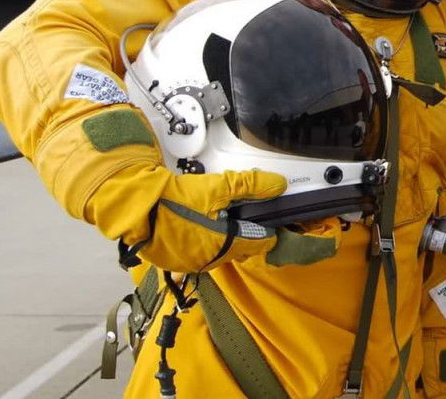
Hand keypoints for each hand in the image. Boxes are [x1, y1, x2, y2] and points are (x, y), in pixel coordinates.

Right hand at [86, 163, 334, 271]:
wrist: (130, 207)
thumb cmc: (169, 200)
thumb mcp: (216, 187)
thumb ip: (249, 186)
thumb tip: (278, 185)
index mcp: (228, 243)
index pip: (270, 244)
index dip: (293, 239)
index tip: (314, 238)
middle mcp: (214, 257)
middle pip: (251, 248)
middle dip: (267, 236)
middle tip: (285, 225)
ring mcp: (196, 259)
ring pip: (230, 248)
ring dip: (242, 236)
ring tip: (253, 221)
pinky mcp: (180, 256)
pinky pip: (209, 248)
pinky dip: (219, 237)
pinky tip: (218, 224)